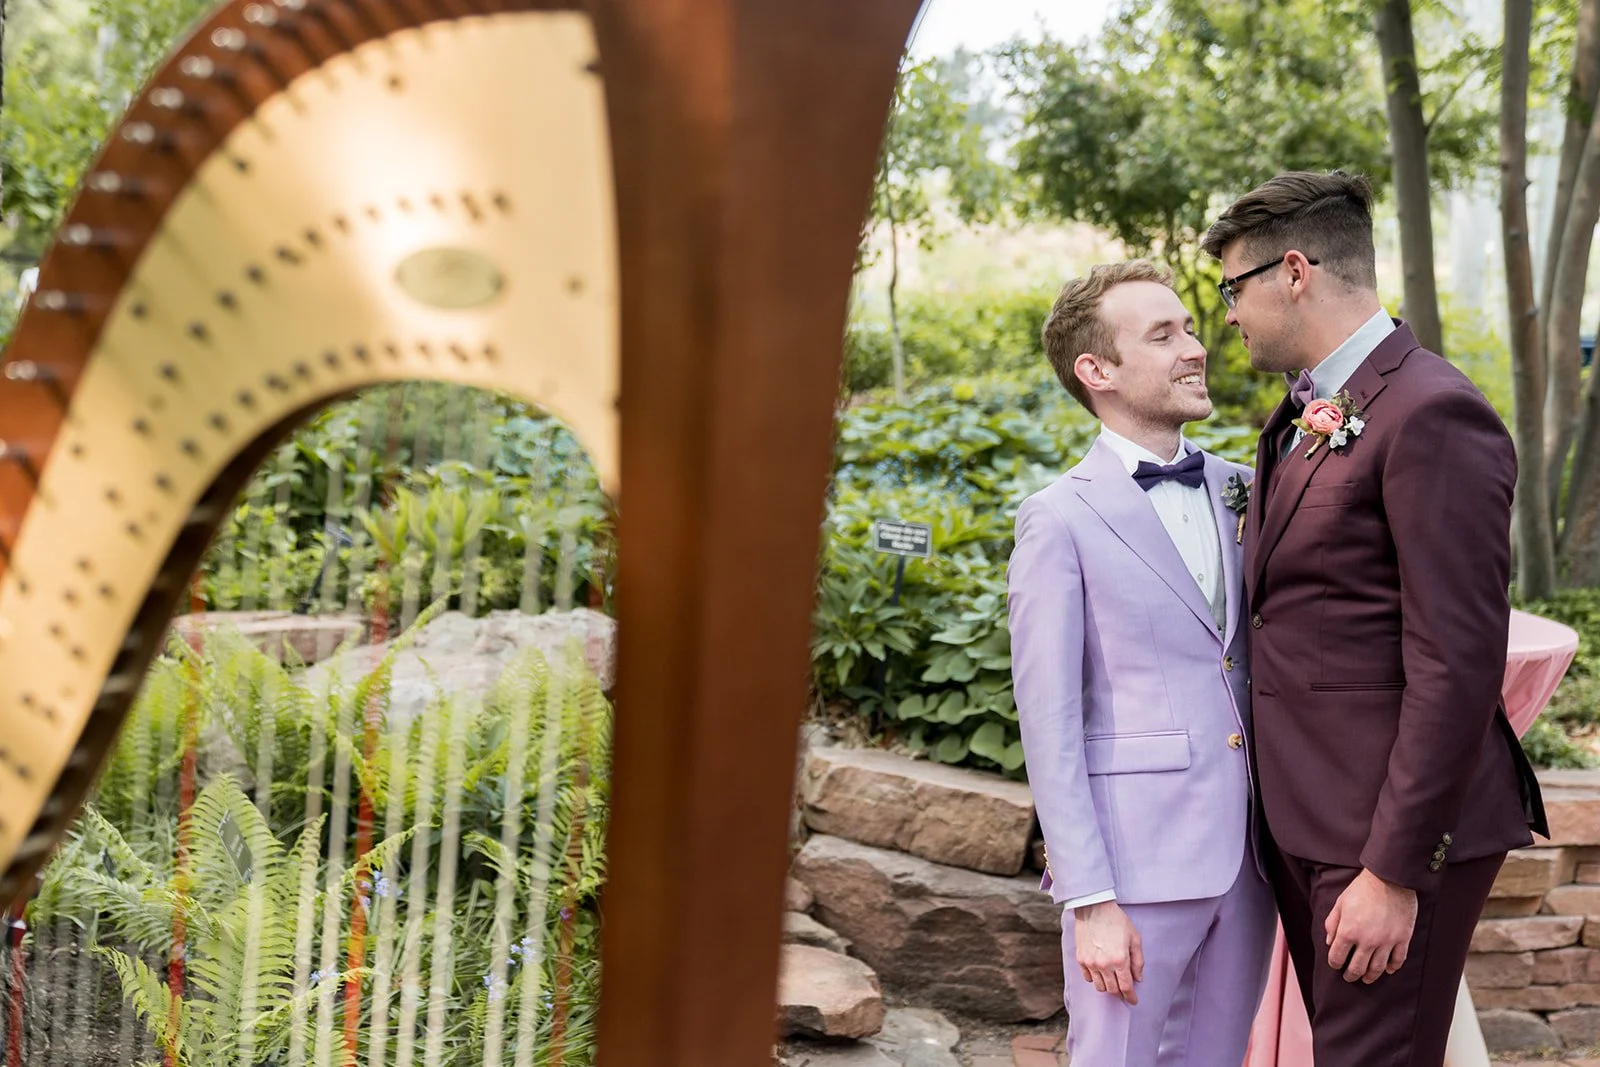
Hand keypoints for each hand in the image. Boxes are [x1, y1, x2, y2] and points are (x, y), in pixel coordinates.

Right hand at [1074, 901, 1143, 1003]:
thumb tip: (1138, 978)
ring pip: (1099, 986)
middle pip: (1112, 990)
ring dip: (1107, 987)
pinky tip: (1100, 973)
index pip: (1126, 987)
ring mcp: (1091, 962)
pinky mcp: (1081, 958)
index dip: (1130, 996)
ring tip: (1112, 981)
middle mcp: (1104, 964)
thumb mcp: (1135, 939)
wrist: (1094, 908)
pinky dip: (1095, 979)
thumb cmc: (1117, 921)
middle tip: (1124, 992)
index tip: (1133, 1000)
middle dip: (1120, 993)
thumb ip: (1138, 961)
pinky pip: (1088, 978)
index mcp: (1120, 960)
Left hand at [1325, 868, 1417, 983]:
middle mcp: (1367, 941)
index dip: (1334, 964)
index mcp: (1348, 931)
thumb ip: (1332, 924)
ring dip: (1370, 976)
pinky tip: (1388, 970)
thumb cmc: (1362, 889)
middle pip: (1357, 968)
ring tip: (1366, 979)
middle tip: (1349, 978)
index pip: (1337, 957)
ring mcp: (1387, 941)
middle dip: (1351, 975)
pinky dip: (1393, 968)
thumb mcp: (1340, 903)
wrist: (1389, 879)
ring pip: (1378, 968)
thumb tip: (1330, 942)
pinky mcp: (1403, 938)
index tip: (1335, 965)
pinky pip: (1398, 960)